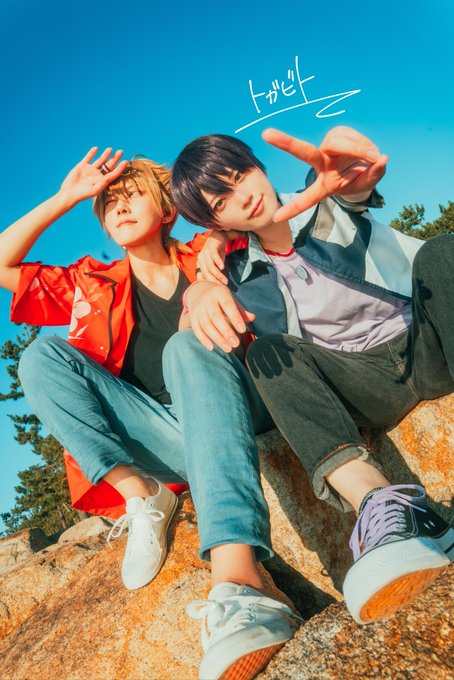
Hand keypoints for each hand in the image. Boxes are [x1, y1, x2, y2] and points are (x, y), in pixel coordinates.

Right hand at [59, 147, 127, 205]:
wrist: (70, 192)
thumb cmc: (83, 194)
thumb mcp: (94, 190)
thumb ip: (102, 184)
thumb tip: (108, 178)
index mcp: (102, 181)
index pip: (113, 173)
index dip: (120, 168)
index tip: (125, 162)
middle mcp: (98, 175)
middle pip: (109, 165)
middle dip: (115, 158)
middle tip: (121, 151)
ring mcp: (90, 170)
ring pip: (100, 160)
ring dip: (105, 155)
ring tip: (110, 149)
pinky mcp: (82, 166)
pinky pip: (88, 158)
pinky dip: (92, 153)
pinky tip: (96, 148)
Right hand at [186, 281, 254, 351]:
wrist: (199, 290)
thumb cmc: (220, 298)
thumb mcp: (231, 299)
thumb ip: (241, 310)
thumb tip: (252, 318)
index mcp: (219, 292)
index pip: (228, 305)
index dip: (235, 318)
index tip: (243, 330)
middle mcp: (207, 300)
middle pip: (216, 317)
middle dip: (226, 332)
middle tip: (236, 344)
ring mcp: (198, 309)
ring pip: (206, 325)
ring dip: (217, 339)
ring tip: (228, 349)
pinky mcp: (192, 317)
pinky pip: (197, 329)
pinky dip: (203, 339)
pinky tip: (212, 348)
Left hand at [196, 231, 228, 283]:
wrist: (219, 236)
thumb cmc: (217, 251)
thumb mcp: (215, 264)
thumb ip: (215, 272)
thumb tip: (218, 285)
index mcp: (200, 263)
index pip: (201, 276)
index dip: (208, 283)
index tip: (215, 290)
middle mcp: (201, 258)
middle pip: (206, 273)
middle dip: (214, 281)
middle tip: (222, 287)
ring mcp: (205, 252)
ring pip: (210, 266)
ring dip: (218, 275)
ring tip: (225, 281)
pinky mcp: (211, 247)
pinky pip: (214, 256)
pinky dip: (218, 262)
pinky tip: (223, 267)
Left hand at [262, 126, 387, 221]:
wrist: (365, 164)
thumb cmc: (360, 179)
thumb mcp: (367, 185)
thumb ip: (375, 175)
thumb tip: (382, 159)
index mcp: (324, 185)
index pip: (307, 199)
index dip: (293, 209)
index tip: (275, 218)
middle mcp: (321, 164)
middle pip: (304, 153)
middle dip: (286, 143)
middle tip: (266, 134)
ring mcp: (327, 147)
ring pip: (340, 142)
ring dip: (360, 149)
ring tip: (370, 157)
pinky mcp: (335, 133)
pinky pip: (350, 135)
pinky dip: (363, 143)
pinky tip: (366, 150)